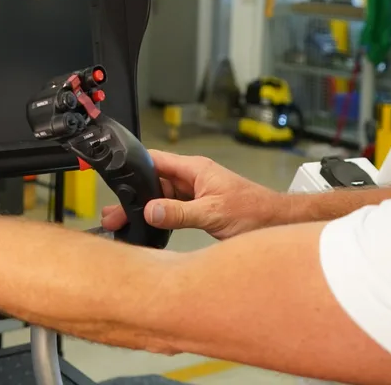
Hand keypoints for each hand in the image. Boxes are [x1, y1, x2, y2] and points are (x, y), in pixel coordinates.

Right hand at [100, 150, 284, 239]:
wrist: (278, 224)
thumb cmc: (254, 212)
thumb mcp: (213, 213)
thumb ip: (180, 212)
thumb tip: (149, 211)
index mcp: (195, 169)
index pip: (156, 160)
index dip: (134, 167)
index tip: (114, 179)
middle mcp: (193, 178)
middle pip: (155, 182)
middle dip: (134, 196)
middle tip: (112, 215)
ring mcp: (196, 194)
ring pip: (162, 198)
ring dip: (144, 209)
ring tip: (121, 224)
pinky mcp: (200, 209)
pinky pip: (173, 210)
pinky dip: (159, 219)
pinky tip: (147, 230)